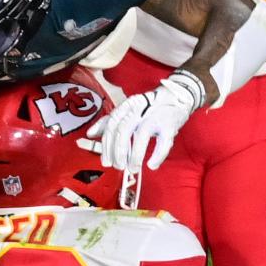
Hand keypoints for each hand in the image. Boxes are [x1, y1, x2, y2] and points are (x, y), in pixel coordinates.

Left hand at [86, 69, 204, 171]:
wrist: (176, 97)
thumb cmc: (148, 108)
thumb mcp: (127, 112)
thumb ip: (109, 122)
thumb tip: (90, 134)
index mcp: (127, 106)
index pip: (111, 125)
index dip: (107, 146)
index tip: (106, 161)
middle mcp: (139, 110)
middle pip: (124, 130)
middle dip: (119, 152)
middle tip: (119, 167)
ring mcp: (155, 116)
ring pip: (141, 136)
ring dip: (135, 156)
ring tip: (133, 168)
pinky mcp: (170, 124)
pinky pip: (163, 142)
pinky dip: (157, 156)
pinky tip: (151, 165)